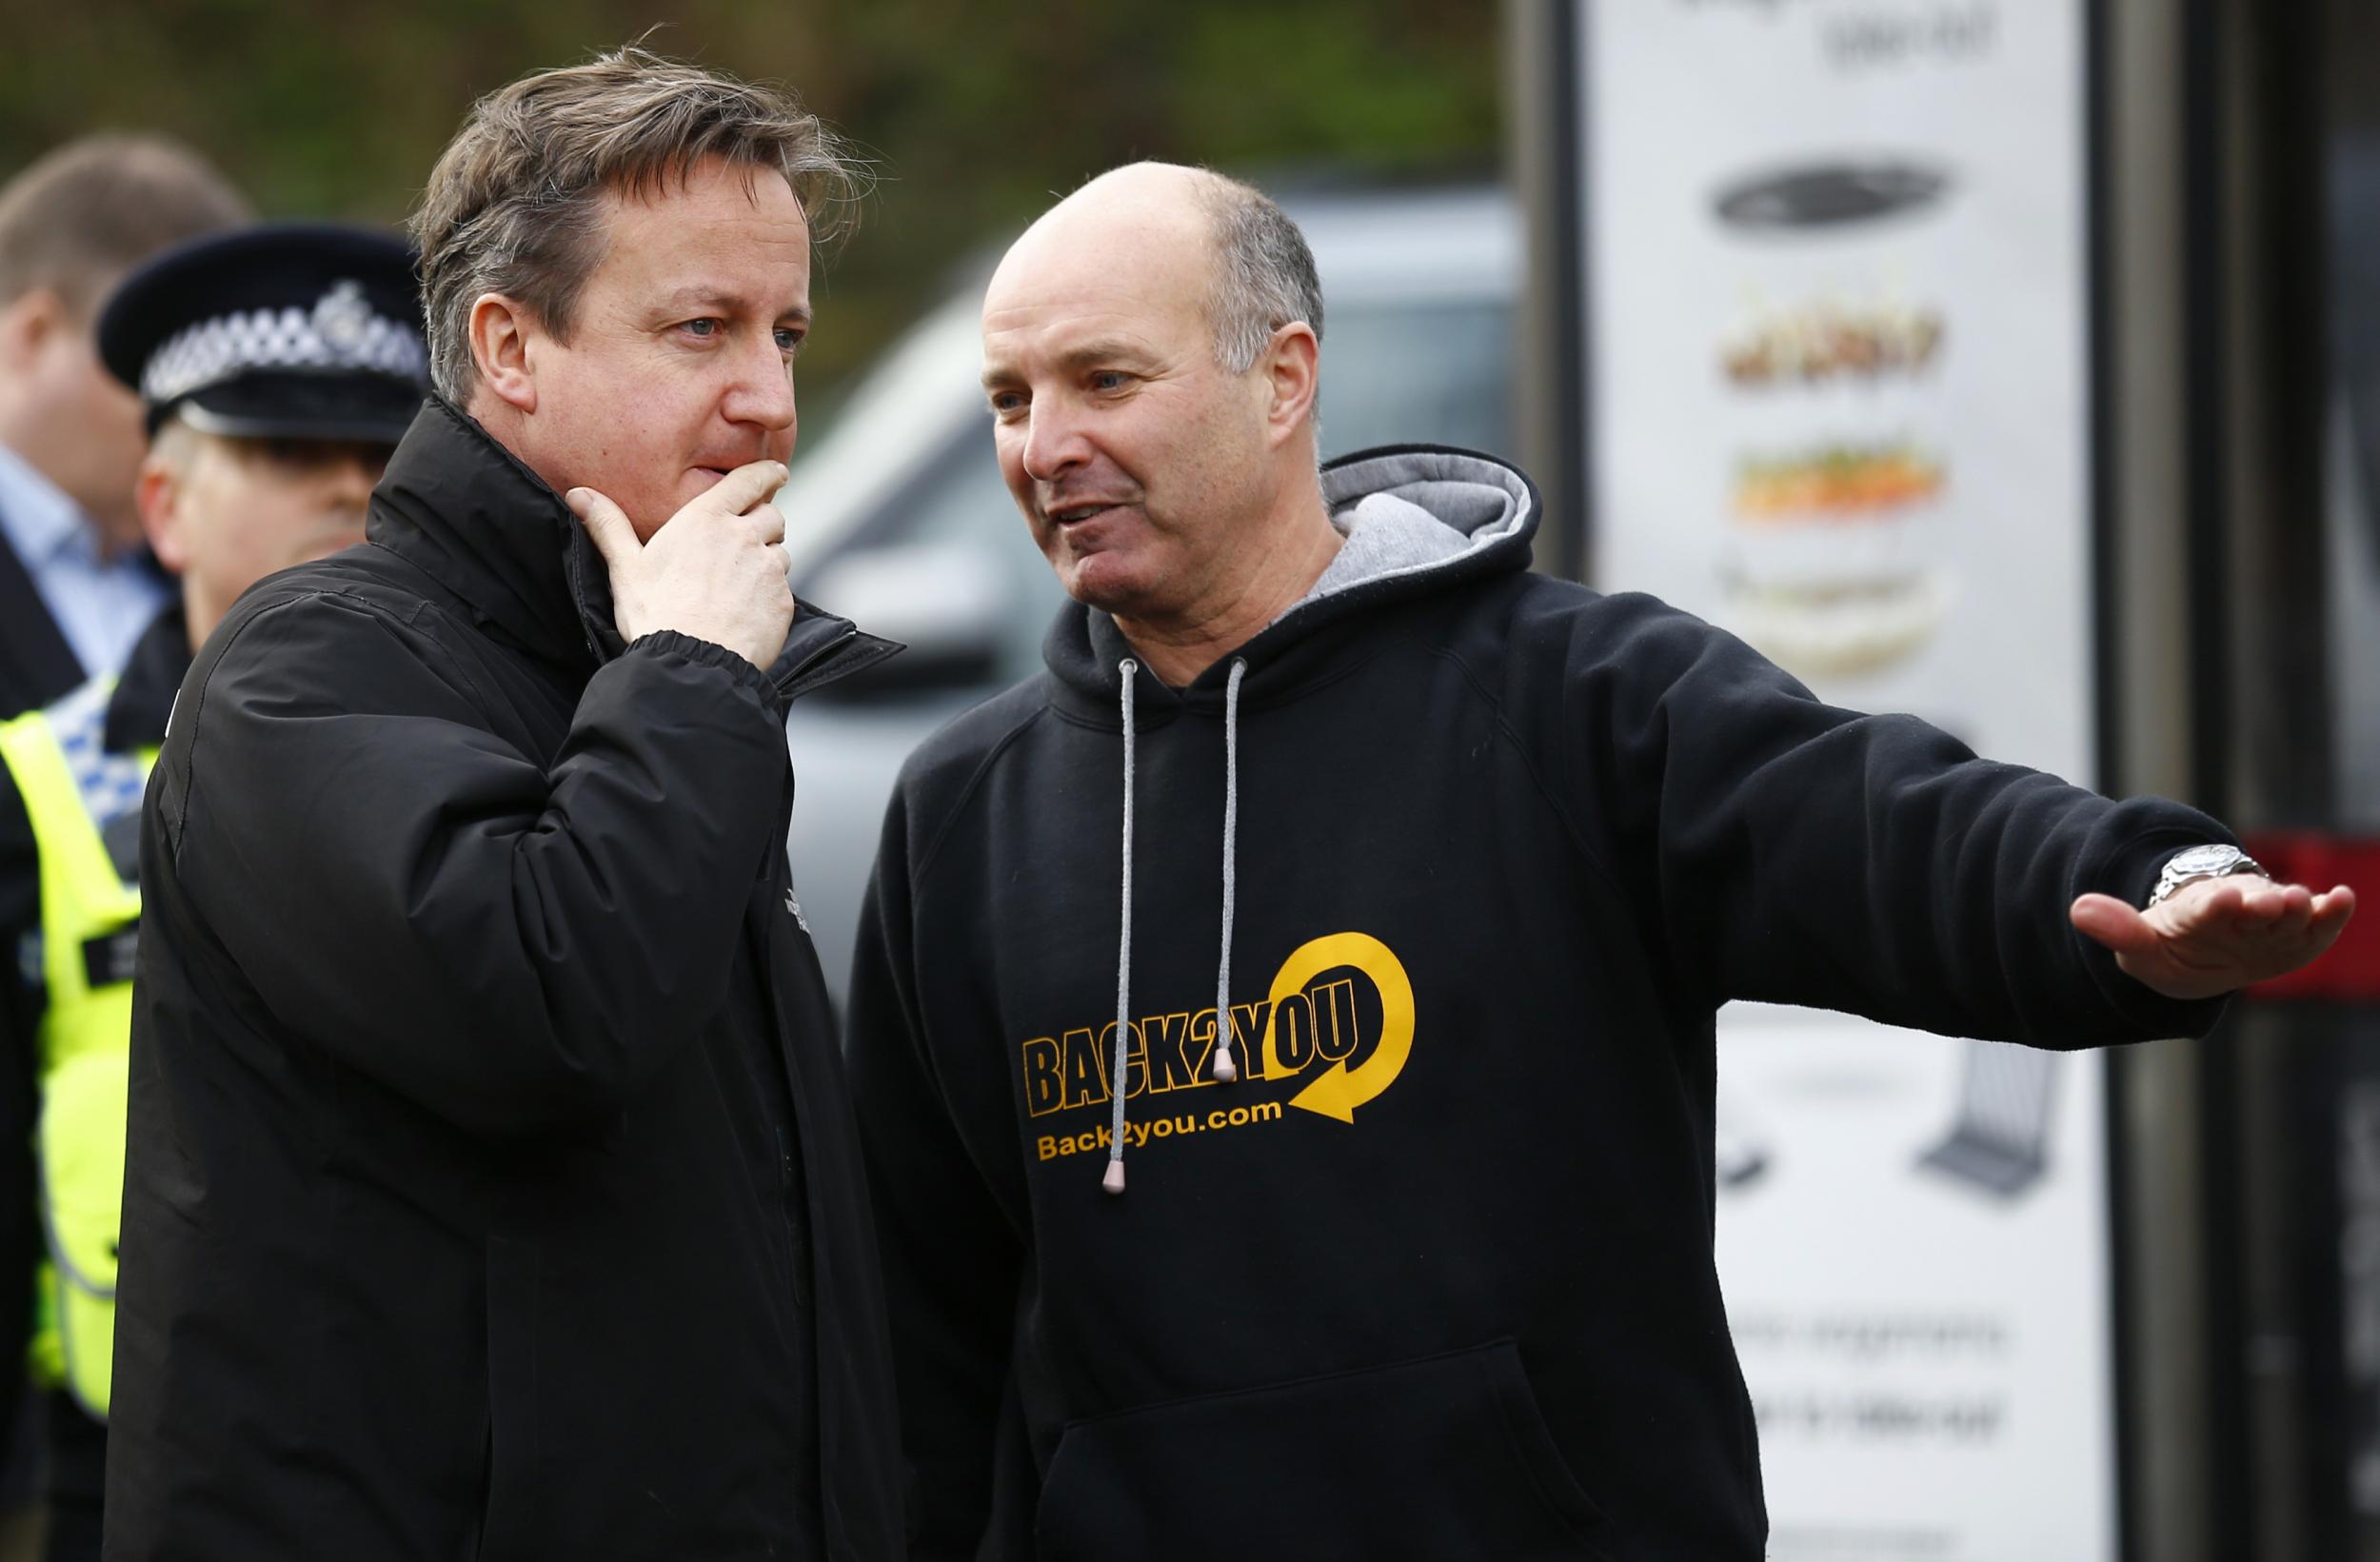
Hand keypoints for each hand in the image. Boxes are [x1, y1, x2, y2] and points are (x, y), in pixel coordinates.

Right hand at [567, 462, 795, 670]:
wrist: (692, 662)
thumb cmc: (656, 614)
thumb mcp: (625, 567)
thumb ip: (608, 526)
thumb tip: (580, 495)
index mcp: (707, 519)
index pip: (750, 480)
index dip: (767, 473)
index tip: (776, 473)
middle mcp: (744, 536)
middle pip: (772, 516)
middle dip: (764, 523)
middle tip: (744, 541)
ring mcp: (768, 569)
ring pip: (780, 553)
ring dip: (767, 560)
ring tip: (739, 582)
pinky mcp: (782, 601)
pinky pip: (783, 589)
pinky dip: (770, 594)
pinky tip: (746, 610)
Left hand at [2071, 875, 2357, 1000]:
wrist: (2207, 951)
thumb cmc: (2175, 947)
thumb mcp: (2142, 946)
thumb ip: (2118, 930)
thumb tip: (2077, 909)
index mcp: (2195, 912)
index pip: (2201, 907)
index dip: (2211, 904)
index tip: (2220, 899)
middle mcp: (2237, 909)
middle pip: (2251, 905)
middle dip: (2263, 903)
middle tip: (2279, 900)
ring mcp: (2269, 920)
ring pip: (2285, 913)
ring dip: (2298, 909)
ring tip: (2307, 902)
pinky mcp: (2298, 935)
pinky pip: (2317, 923)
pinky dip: (2331, 912)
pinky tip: (2343, 898)